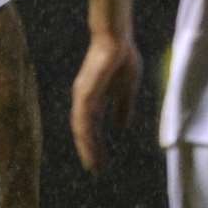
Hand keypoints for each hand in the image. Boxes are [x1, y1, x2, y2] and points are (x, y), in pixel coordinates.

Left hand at [70, 34, 141, 173]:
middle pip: (83, 131)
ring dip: (87, 148)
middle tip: (96, 169)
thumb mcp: (126, 88)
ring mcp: (82, 96)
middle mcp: (84, 98)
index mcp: (93, 97)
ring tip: (94, 165)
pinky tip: (91, 148)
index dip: (95, 143)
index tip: (101, 159)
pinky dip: (86, 136)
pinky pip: (83, 120)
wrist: (117, 38)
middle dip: (89, 150)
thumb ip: (122, 107)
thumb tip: (121, 127)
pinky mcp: (84, 93)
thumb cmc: (122, 57)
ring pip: (81, 129)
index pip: (91, 126)